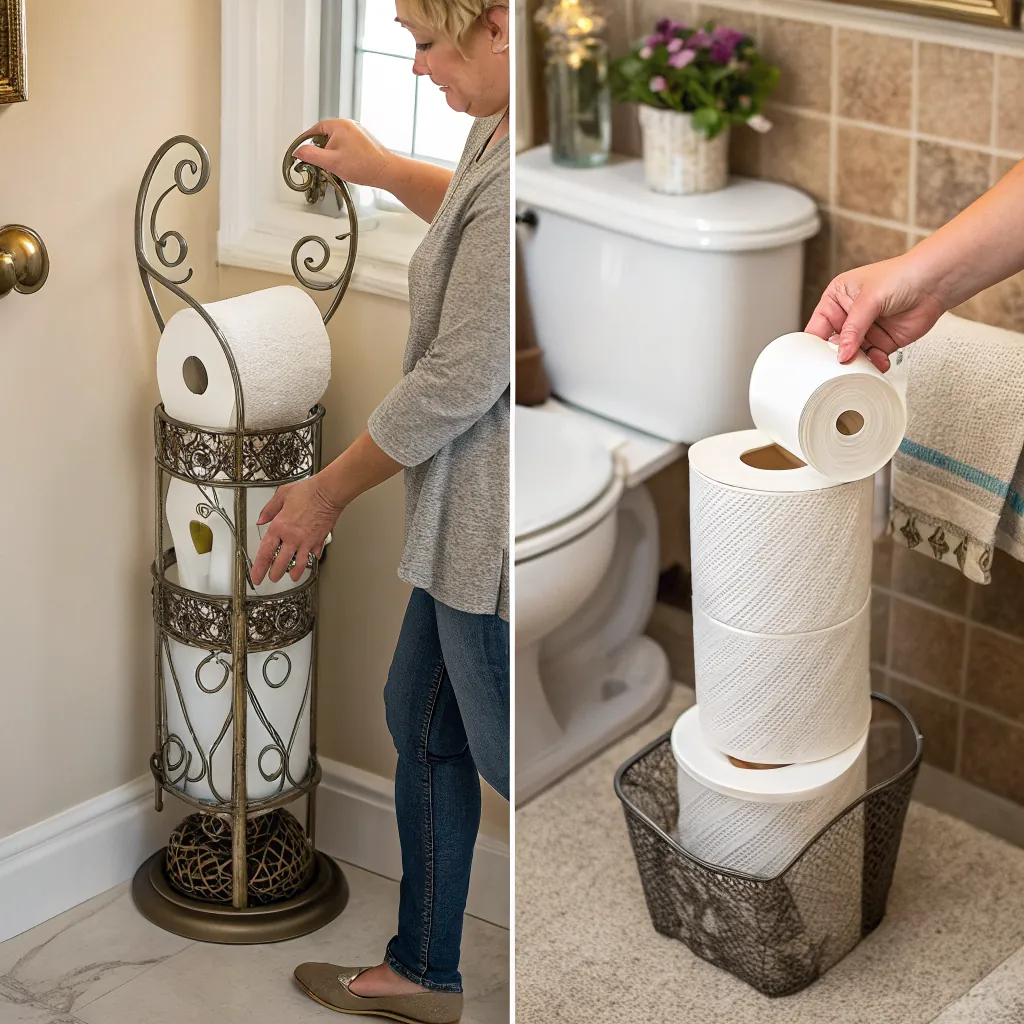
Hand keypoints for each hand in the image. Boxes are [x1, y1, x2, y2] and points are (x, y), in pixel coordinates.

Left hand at [251, 476, 342, 585]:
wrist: (328, 492)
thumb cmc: (308, 491)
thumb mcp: (282, 495)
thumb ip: (269, 509)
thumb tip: (261, 519)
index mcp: (279, 526)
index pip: (265, 553)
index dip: (259, 568)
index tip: (256, 576)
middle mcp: (292, 537)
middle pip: (280, 564)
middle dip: (275, 574)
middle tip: (272, 578)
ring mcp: (307, 541)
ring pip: (298, 564)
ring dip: (294, 573)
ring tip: (292, 576)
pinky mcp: (319, 541)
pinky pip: (313, 553)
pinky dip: (311, 557)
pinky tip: (310, 558)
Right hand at [293, 119, 393, 188]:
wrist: (387, 172)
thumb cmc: (364, 166)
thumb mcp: (331, 162)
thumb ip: (311, 155)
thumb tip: (299, 151)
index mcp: (339, 125)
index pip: (315, 129)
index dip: (306, 140)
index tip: (302, 148)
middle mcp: (349, 125)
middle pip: (326, 134)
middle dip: (321, 148)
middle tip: (320, 162)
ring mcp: (358, 132)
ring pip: (338, 140)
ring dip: (333, 152)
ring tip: (336, 165)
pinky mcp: (365, 140)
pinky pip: (348, 144)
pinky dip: (343, 153)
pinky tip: (347, 165)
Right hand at [805, 254, 945, 370]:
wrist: (936, 282)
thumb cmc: (903, 276)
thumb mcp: (869, 299)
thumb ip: (853, 329)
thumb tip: (841, 353)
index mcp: (837, 298)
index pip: (818, 326)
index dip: (816, 343)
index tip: (816, 359)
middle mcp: (849, 315)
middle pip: (834, 344)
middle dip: (837, 355)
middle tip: (840, 364)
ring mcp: (866, 329)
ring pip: (852, 354)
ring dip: (856, 362)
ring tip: (861, 365)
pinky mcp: (883, 342)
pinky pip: (872, 359)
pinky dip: (874, 364)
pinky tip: (879, 362)